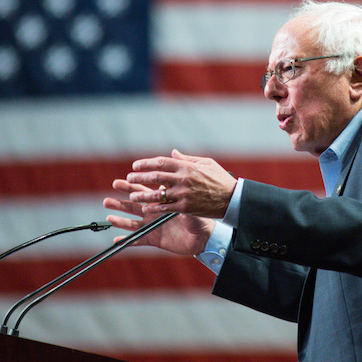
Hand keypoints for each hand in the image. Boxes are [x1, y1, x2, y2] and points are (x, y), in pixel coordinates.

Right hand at [103, 186, 214, 255]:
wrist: (203, 237)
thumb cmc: (198, 217)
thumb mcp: (188, 204)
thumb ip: (176, 195)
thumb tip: (169, 183)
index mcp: (160, 202)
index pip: (143, 191)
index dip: (132, 186)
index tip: (120, 181)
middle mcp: (153, 212)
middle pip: (133, 205)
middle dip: (120, 200)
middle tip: (107, 197)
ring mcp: (152, 226)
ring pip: (132, 222)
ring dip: (120, 219)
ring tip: (108, 216)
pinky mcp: (154, 239)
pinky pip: (138, 240)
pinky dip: (127, 241)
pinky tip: (116, 240)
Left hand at [122, 149, 236, 218]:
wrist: (232, 199)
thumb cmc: (220, 179)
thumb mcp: (206, 163)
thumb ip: (187, 159)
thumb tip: (173, 153)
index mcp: (187, 166)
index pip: (161, 162)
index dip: (146, 163)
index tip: (136, 166)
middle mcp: (183, 179)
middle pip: (156, 177)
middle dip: (140, 177)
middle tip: (129, 178)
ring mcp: (184, 194)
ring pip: (158, 194)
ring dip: (143, 194)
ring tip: (132, 195)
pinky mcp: (186, 208)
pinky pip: (166, 208)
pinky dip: (154, 207)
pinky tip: (146, 208)